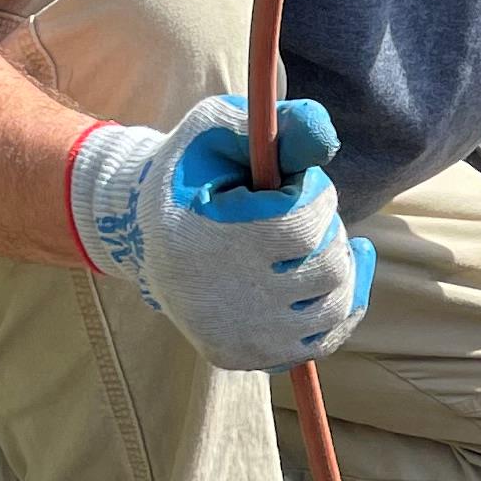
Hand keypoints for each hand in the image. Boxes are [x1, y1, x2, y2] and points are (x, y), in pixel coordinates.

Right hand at [68, 94, 374, 372]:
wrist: (141, 231)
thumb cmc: (193, 172)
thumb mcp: (221, 129)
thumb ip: (280, 125)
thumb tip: (326, 140)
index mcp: (207, 238)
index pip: (304, 224)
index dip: (316, 195)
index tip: (295, 184)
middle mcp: (220, 298)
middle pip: (325, 266)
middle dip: (326, 230)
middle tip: (300, 214)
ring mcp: (234, 335)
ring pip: (333, 304)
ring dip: (336, 265)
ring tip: (313, 241)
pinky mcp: (242, 356)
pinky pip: (321, 339)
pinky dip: (339, 305)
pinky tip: (334, 272)